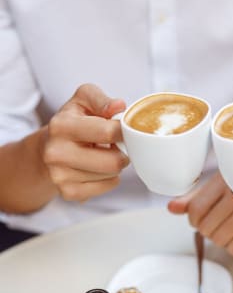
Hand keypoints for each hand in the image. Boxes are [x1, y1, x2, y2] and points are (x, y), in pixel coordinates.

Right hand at [43, 84, 128, 201]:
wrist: (48, 149)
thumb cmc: (72, 122)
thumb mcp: (83, 100)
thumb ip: (101, 99)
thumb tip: (119, 106)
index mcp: (61, 126)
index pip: (108, 132)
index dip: (124, 131)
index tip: (123, 130)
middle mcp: (56, 152)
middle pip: (114, 161)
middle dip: (122, 153)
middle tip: (116, 146)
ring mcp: (60, 176)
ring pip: (112, 175)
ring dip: (115, 166)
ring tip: (103, 155)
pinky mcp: (68, 192)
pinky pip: (107, 187)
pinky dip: (110, 179)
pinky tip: (98, 169)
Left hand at [167, 172, 232, 255]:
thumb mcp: (219, 186)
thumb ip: (194, 198)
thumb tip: (171, 208)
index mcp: (225, 180)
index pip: (196, 210)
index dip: (192, 220)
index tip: (198, 219)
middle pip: (206, 228)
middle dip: (207, 229)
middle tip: (217, 222)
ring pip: (218, 240)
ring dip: (220, 238)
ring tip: (230, 227)